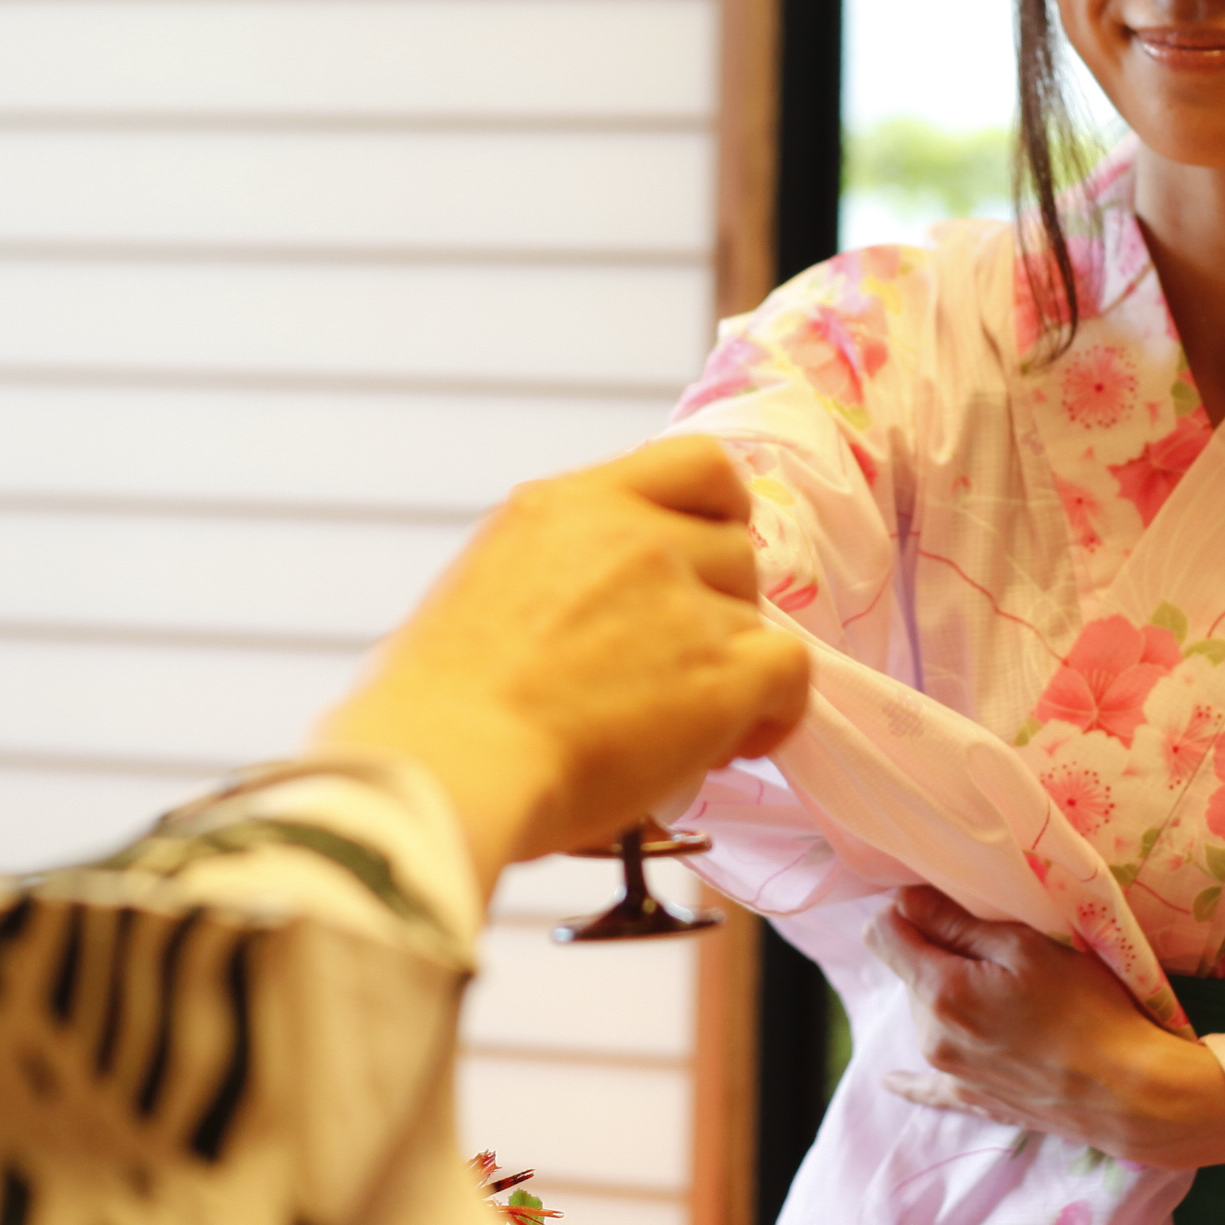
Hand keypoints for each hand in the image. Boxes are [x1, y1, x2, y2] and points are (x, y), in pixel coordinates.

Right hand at [313, 437, 810, 897]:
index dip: (717, 509)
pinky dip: (776, 711)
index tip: (704, 551)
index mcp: (567, 504)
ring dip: (734, 665)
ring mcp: (682, 600)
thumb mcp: (480, 586)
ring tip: (685, 723)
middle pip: (733, 547)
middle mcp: (635, 535)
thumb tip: (586, 613)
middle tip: (674, 669)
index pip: (694, 462)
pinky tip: (734, 745)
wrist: (448, 762)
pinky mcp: (720, 672)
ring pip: (757, 614)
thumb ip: (552, 572)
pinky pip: (791, 671)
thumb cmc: (434, 707)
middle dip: (716, 606)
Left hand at [869, 886, 1224, 1170]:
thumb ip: (957, 923)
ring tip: (1008, 995)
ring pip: (926, 1013)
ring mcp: (949, 1073)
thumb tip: (904, 901)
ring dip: (950, 995)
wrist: (1131, 1091)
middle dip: (938, 953)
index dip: (908, 910)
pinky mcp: (972, 1099)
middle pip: (910, 973)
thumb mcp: (1028, 947)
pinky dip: (912, 1080)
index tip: (940, 904)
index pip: (883, 934)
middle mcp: (931, 1036)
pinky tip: (892, 1082)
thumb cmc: (1088, 1009)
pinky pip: (927, 1088)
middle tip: (997, 951)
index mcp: (941, 992)